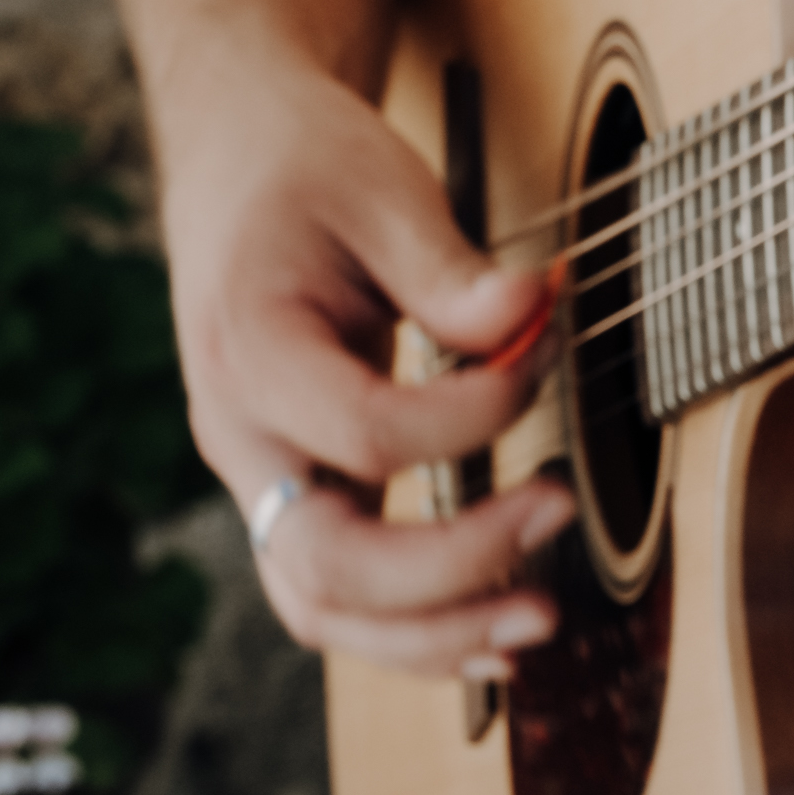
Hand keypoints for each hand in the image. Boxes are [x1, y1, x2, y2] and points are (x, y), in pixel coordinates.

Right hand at [152, 22, 575, 675]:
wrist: (236, 160)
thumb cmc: (305, 167)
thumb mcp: (380, 185)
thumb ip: (450, 267)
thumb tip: (530, 313)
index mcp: (249, 350)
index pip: (366, 432)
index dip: (475, 416)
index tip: (544, 349)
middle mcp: (239, 436)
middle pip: (326, 564)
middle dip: (451, 568)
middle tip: (557, 512)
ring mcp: (260, 478)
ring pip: (322, 607)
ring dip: (434, 634)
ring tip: (539, 621)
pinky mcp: (295, 493)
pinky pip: (339, 594)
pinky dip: (415, 630)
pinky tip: (496, 633)